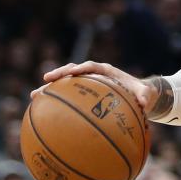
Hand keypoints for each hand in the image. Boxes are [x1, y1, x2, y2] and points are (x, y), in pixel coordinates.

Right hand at [31, 61, 154, 112]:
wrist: (140, 95)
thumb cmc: (142, 93)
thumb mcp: (145, 93)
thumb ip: (144, 95)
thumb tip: (143, 102)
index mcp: (106, 71)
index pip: (89, 67)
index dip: (78, 69)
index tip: (69, 73)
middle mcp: (95, 76)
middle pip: (73, 72)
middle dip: (59, 75)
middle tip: (45, 80)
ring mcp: (88, 85)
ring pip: (67, 84)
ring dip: (52, 88)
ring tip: (35, 96)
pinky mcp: (86, 95)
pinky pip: (69, 97)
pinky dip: (57, 102)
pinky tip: (44, 112)